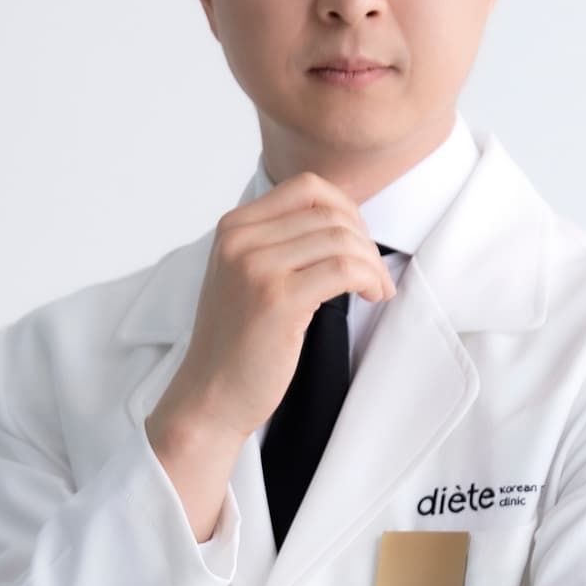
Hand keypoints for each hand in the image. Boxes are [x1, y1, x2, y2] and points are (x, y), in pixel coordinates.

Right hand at [145, 176, 393, 536]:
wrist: (210, 397)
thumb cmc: (237, 344)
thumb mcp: (245, 276)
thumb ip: (279, 243)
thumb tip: (342, 220)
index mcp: (233, 227)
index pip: (307, 188)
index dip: (346, 210)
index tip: (357, 244)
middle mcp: (240, 240)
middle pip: (330, 212)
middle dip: (365, 241)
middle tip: (372, 275)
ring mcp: (256, 268)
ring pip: (342, 239)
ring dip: (372, 264)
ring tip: (375, 290)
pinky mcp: (278, 300)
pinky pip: (344, 269)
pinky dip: (370, 279)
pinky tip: (371, 297)